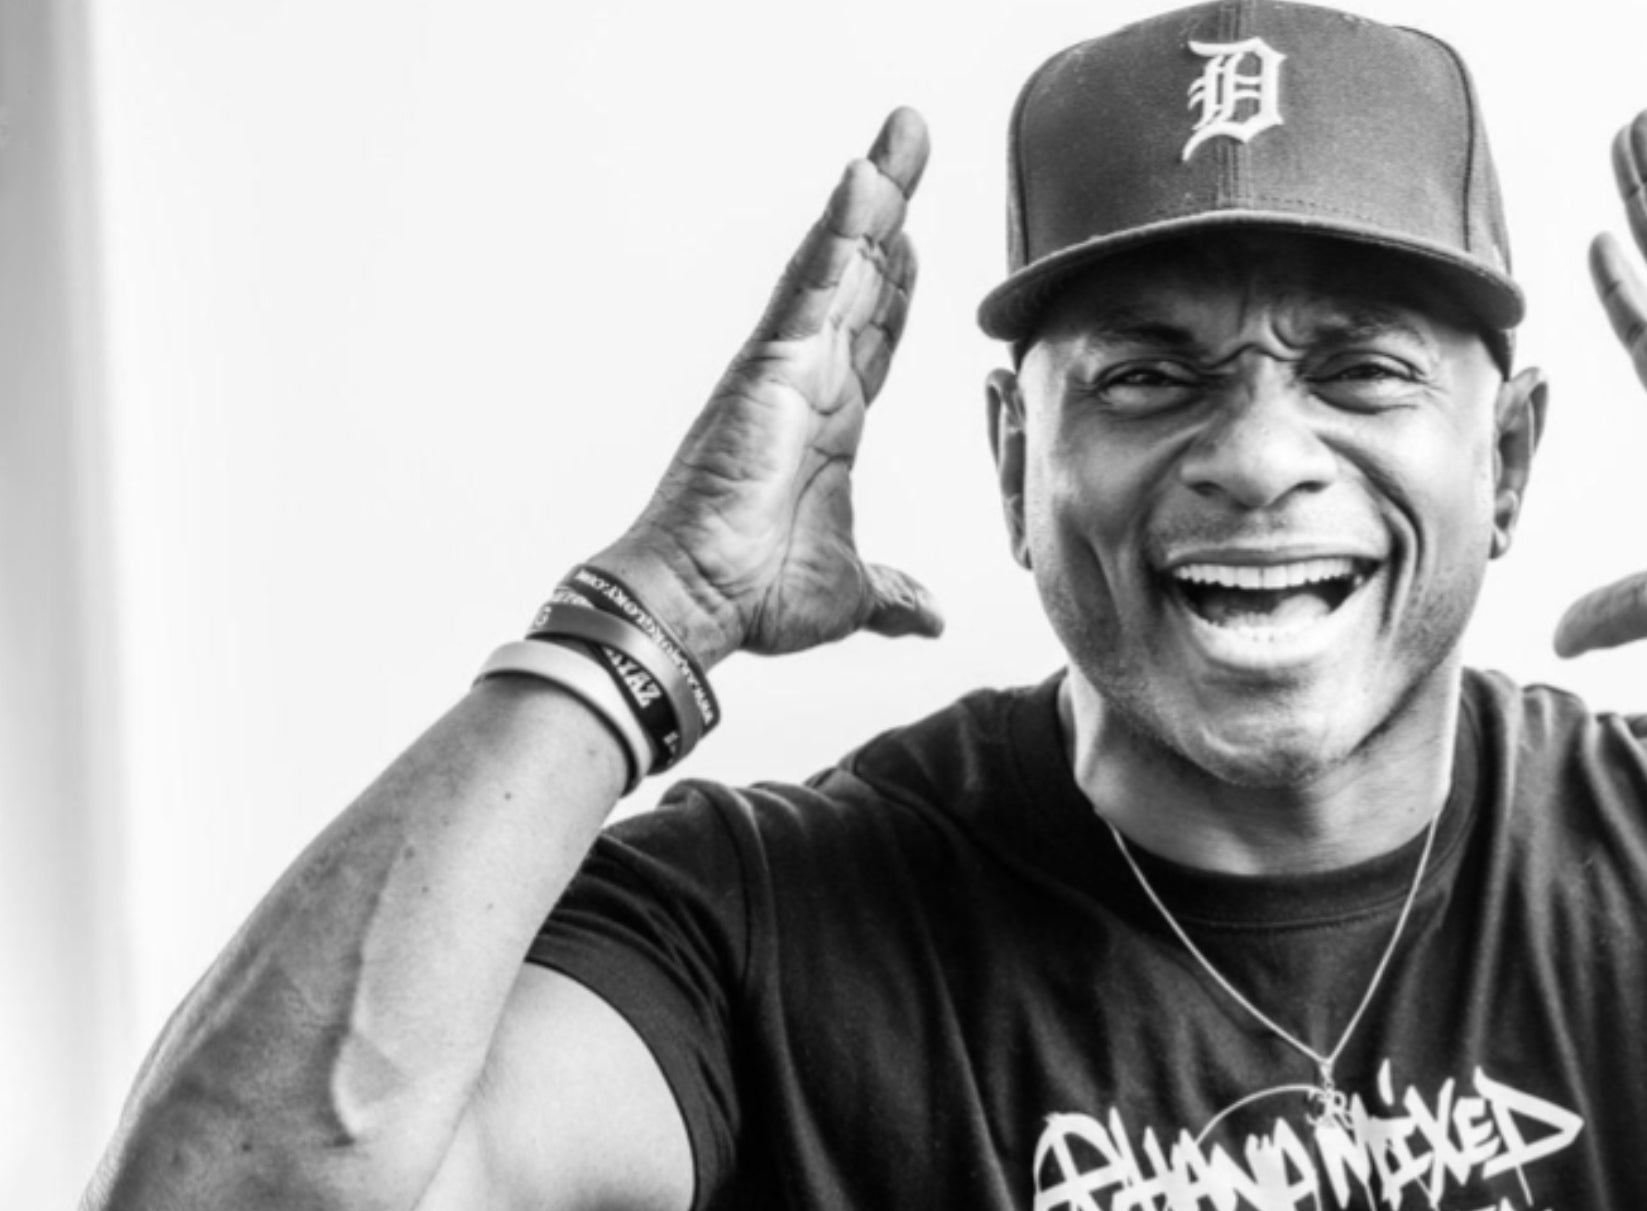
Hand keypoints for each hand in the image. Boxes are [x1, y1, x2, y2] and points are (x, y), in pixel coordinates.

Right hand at [594, 107, 941, 667]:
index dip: (898, 289)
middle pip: (862, 278)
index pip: (875, 338)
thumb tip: (926, 616)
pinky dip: (841, 232)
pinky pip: (813, 285)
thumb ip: (892, 594)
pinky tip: (865, 179)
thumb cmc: (749, 596)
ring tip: (900, 133)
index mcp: (830, 422)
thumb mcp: (851, 593)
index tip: (918, 243)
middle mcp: (809, 381)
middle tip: (913, 139)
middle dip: (890, 211)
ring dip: (872, 197)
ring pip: (839, 263)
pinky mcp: (771, 367)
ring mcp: (788, 367)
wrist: (696, 606)